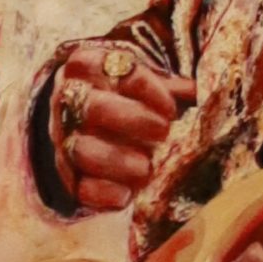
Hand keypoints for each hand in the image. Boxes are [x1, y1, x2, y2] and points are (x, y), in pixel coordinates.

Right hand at [49, 40, 195, 211]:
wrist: (82, 122)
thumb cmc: (123, 97)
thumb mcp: (142, 82)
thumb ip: (169, 87)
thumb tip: (199, 92)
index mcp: (87, 67)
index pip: (112, 68)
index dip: (145, 87)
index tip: (171, 107)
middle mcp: (70, 100)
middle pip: (92, 107)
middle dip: (130, 119)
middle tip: (163, 131)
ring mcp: (64, 138)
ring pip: (82, 149)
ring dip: (116, 160)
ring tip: (146, 167)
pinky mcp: (67, 175)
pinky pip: (78, 187)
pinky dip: (102, 193)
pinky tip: (127, 194)